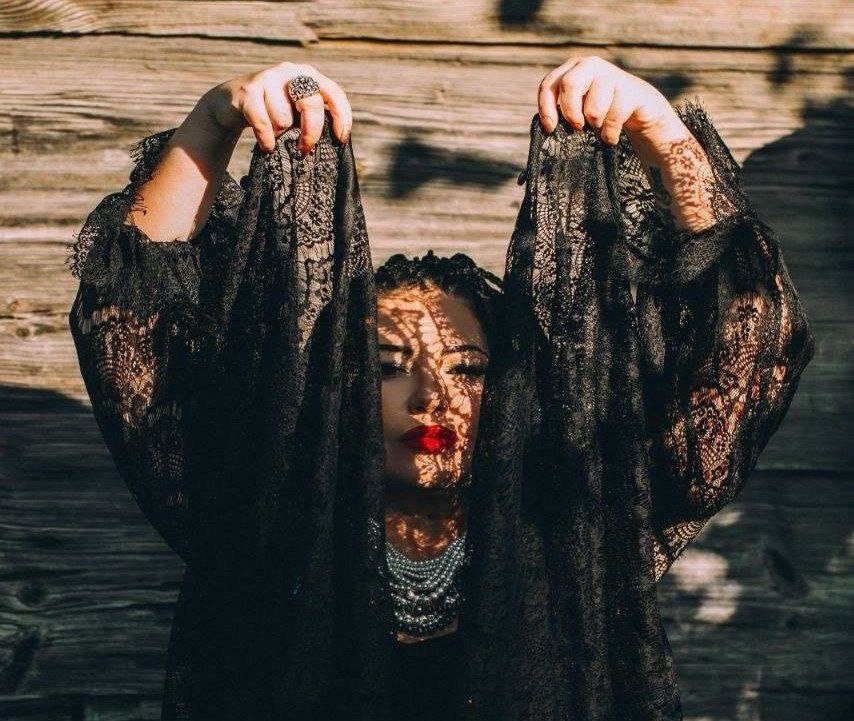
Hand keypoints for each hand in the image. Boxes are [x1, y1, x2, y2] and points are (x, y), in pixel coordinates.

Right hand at [198, 62, 352, 154]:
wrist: (231, 102)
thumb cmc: (272, 111)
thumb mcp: (296, 110)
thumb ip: (313, 117)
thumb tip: (335, 143)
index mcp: (308, 75)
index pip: (334, 93)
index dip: (341, 117)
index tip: (340, 139)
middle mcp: (290, 72)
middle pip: (311, 105)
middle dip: (310, 133)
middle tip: (304, 150)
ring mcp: (268, 78)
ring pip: (284, 119)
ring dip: (279, 134)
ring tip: (274, 133)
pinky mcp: (249, 91)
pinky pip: (264, 124)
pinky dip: (266, 140)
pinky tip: (266, 145)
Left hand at [537, 55, 679, 145]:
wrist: (640, 112)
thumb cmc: (602, 112)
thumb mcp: (578, 109)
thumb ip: (563, 111)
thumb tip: (548, 127)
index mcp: (572, 69)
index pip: (549, 84)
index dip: (546, 108)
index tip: (550, 128)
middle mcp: (590, 65)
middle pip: (570, 85)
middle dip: (571, 112)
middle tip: (578, 127)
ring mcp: (612, 74)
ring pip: (593, 108)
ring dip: (595, 126)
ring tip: (600, 128)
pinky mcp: (632, 90)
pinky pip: (613, 119)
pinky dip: (610, 134)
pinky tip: (612, 136)